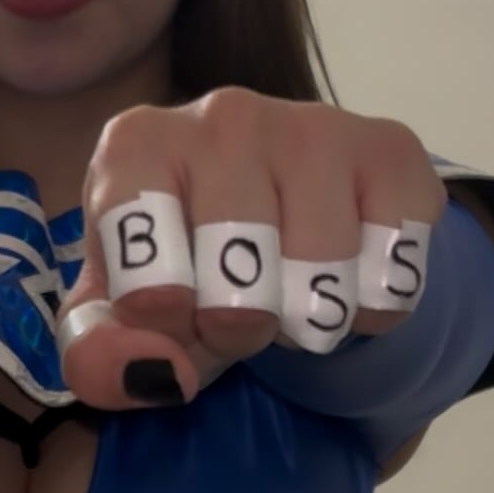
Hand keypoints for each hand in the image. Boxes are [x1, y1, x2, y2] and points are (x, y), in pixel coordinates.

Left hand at [57, 87, 447, 408]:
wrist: (279, 209)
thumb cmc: (182, 257)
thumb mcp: (118, 309)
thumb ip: (100, 351)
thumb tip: (158, 375)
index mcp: (136, 147)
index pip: (149, 289)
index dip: (168, 330)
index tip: (172, 310)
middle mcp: (222, 116)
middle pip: (242, 297)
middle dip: (240, 333)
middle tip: (235, 309)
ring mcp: (311, 124)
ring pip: (322, 286)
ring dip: (308, 323)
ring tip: (289, 292)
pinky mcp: (390, 148)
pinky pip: (393, 276)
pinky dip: (372, 307)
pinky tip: (346, 272)